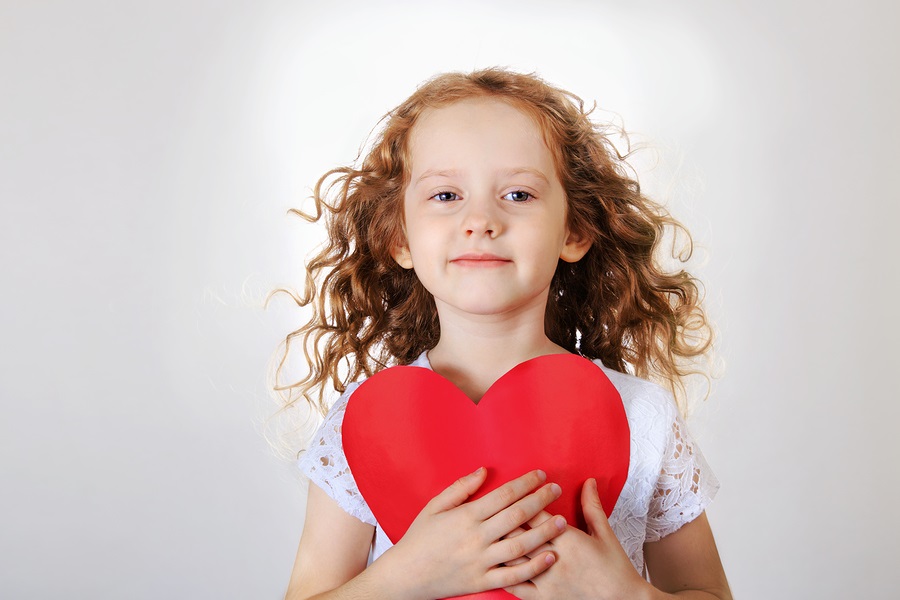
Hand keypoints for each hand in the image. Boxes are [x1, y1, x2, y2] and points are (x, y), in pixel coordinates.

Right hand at [377, 467, 568, 599]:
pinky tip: (550, 557)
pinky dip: (534, 567)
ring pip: (520, 546)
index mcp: (466, 516)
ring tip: (562, 522)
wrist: (405, 575)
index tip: (541, 474)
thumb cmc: (419, 538)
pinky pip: (513, 576)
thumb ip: (460, 488)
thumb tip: (484, 471)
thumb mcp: (434, 506)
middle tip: (557, 490)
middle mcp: (476, 538)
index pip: (503, 495)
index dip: (525, 483)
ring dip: (544, 532)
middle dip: (541, 500)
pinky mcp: (481, 581)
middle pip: (517, 516)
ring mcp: (480, 561)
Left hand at [504, 478, 650, 599]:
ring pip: (514, 559)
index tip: (511, 493)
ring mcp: (547, 581)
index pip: (535, 515)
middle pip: (520, 534)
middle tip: (491, 511)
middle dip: (503, 521)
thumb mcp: (605, 533)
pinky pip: (517, 588)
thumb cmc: (615, 567)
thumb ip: (592, 506)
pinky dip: (503, 576)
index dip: (520, 501)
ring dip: (499, 546)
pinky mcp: (544, 599)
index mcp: (568, 539)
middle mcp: (554, 558)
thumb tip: (588, 482)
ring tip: (488, 535)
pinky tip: (492, 567)